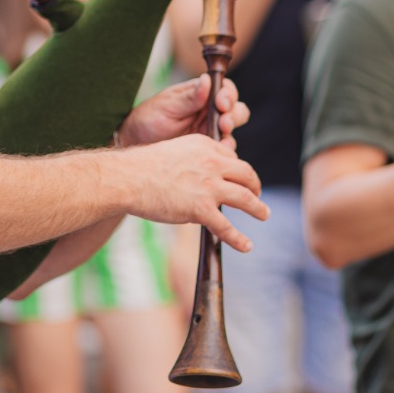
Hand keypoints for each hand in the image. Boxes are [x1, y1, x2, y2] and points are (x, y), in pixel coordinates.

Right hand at [113, 134, 267, 252]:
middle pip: (246, 174)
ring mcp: (209, 186)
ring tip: (264, 214)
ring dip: (258, 208)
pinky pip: (226, 227)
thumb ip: (194, 160)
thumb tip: (205, 177)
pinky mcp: (201, 209)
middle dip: (255, 186)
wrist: (128, 178)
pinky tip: (247, 245)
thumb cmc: (144, 167)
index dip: (238, 171)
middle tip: (258, 195)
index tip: (239, 180)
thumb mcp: (175, 151)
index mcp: (205, 146)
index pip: (232, 158)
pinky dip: (239, 239)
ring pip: (245, 198)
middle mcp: (212, 163)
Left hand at [118, 77, 250, 148]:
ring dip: (231, 133)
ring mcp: (211, 130)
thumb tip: (207, 80)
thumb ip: (189, 97)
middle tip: (224, 122)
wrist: (137, 142)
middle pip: (236, 110)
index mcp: (203, 94)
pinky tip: (219, 152)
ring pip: (232, 131)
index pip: (225, 90)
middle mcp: (210, 111)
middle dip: (233, 115)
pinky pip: (223, 150)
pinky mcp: (208, 149)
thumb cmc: (150, 117)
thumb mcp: (168, 105)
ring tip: (222, 138)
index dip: (228, 95)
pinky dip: (225, 152)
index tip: (221, 102)